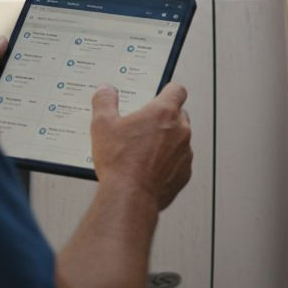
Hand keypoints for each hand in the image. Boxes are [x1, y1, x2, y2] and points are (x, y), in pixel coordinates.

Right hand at [90, 83, 192, 211]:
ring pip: (180, 139)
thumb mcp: (102, 125)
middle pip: (179, 114)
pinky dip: (168, 163)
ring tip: (144, 150)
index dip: (168, 90)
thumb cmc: (119, 163)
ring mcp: (185, 153)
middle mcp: (180, 130)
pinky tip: (149, 168)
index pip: (177, 90)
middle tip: (144, 125)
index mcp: (164, 112)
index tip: (160, 94)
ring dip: (167, 141)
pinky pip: (179, 161)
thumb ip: (104, 102)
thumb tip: (106, 91)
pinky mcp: (184, 174)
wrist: (129, 197)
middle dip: (164, 118)